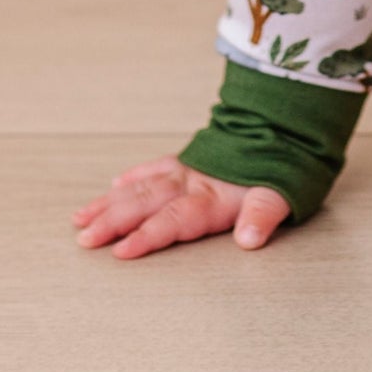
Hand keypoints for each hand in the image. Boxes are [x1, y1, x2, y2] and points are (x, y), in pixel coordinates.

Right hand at [71, 156, 291, 260]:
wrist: (289, 119)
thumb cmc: (287, 164)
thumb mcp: (285, 192)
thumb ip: (263, 214)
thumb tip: (249, 239)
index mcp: (214, 196)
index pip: (174, 220)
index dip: (148, 236)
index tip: (121, 252)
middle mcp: (194, 182)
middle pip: (147, 203)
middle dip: (114, 222)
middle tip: (84, 239)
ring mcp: (189, 169)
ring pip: (142, 186)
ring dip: (111, 203)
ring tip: (81, 218)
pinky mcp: (191, 159)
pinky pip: (156, 167)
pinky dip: (135, 176)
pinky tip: (116, 184)